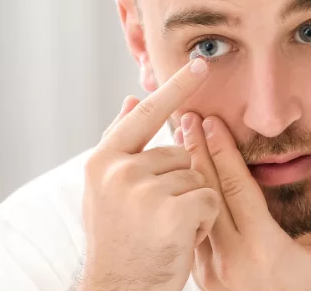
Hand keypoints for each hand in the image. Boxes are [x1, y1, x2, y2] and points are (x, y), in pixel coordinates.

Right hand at [79, 58, 220, 290]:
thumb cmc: (119, 245)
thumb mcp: (106, 192)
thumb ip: (120, 145)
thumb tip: (130, 99)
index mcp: (102, 161)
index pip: (144, 115)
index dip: (175, 90)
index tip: (200, 64)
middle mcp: (119, 170)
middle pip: (178, 156)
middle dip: (179, 186)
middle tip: (154, 222)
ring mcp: (143, 190)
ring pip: (196, 179)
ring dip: (192, 208)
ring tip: (164, 234)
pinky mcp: (170, 211)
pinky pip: (208, 200)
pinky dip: (203, 224)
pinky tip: (180, 241)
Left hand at [180, 115, 310, 290]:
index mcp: (263, 249)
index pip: (236, 189)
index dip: (223, 152)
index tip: (212, 122)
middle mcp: (230, 260)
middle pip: (205, 194)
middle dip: (195, 151)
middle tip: (186, 118)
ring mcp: (211, 273)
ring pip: (191, 213)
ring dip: (186, 175)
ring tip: (179, 141)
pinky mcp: (202, 280)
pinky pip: (191, 233)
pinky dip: (184, 202)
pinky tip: (183, 180)